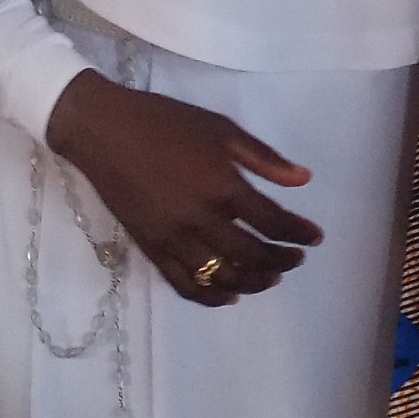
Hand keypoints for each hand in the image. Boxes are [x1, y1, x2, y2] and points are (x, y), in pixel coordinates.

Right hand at [46, 71, 319, 305]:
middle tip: (295, 259)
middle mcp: (201, 220)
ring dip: (252, 282)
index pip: (272, 222)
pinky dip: (210, 296)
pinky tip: (228, 294)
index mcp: (223, 186)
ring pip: (222, 277)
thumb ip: (263, 159)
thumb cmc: (165, 122)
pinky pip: (184, 284)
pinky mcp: (151, 249)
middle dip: (281, 261)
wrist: (104, 130)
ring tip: (270, 277)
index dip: (298, 233)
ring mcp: (173, 239)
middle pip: (252, 255)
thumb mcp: (220, 128)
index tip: (314, 238)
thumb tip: (303, 180)